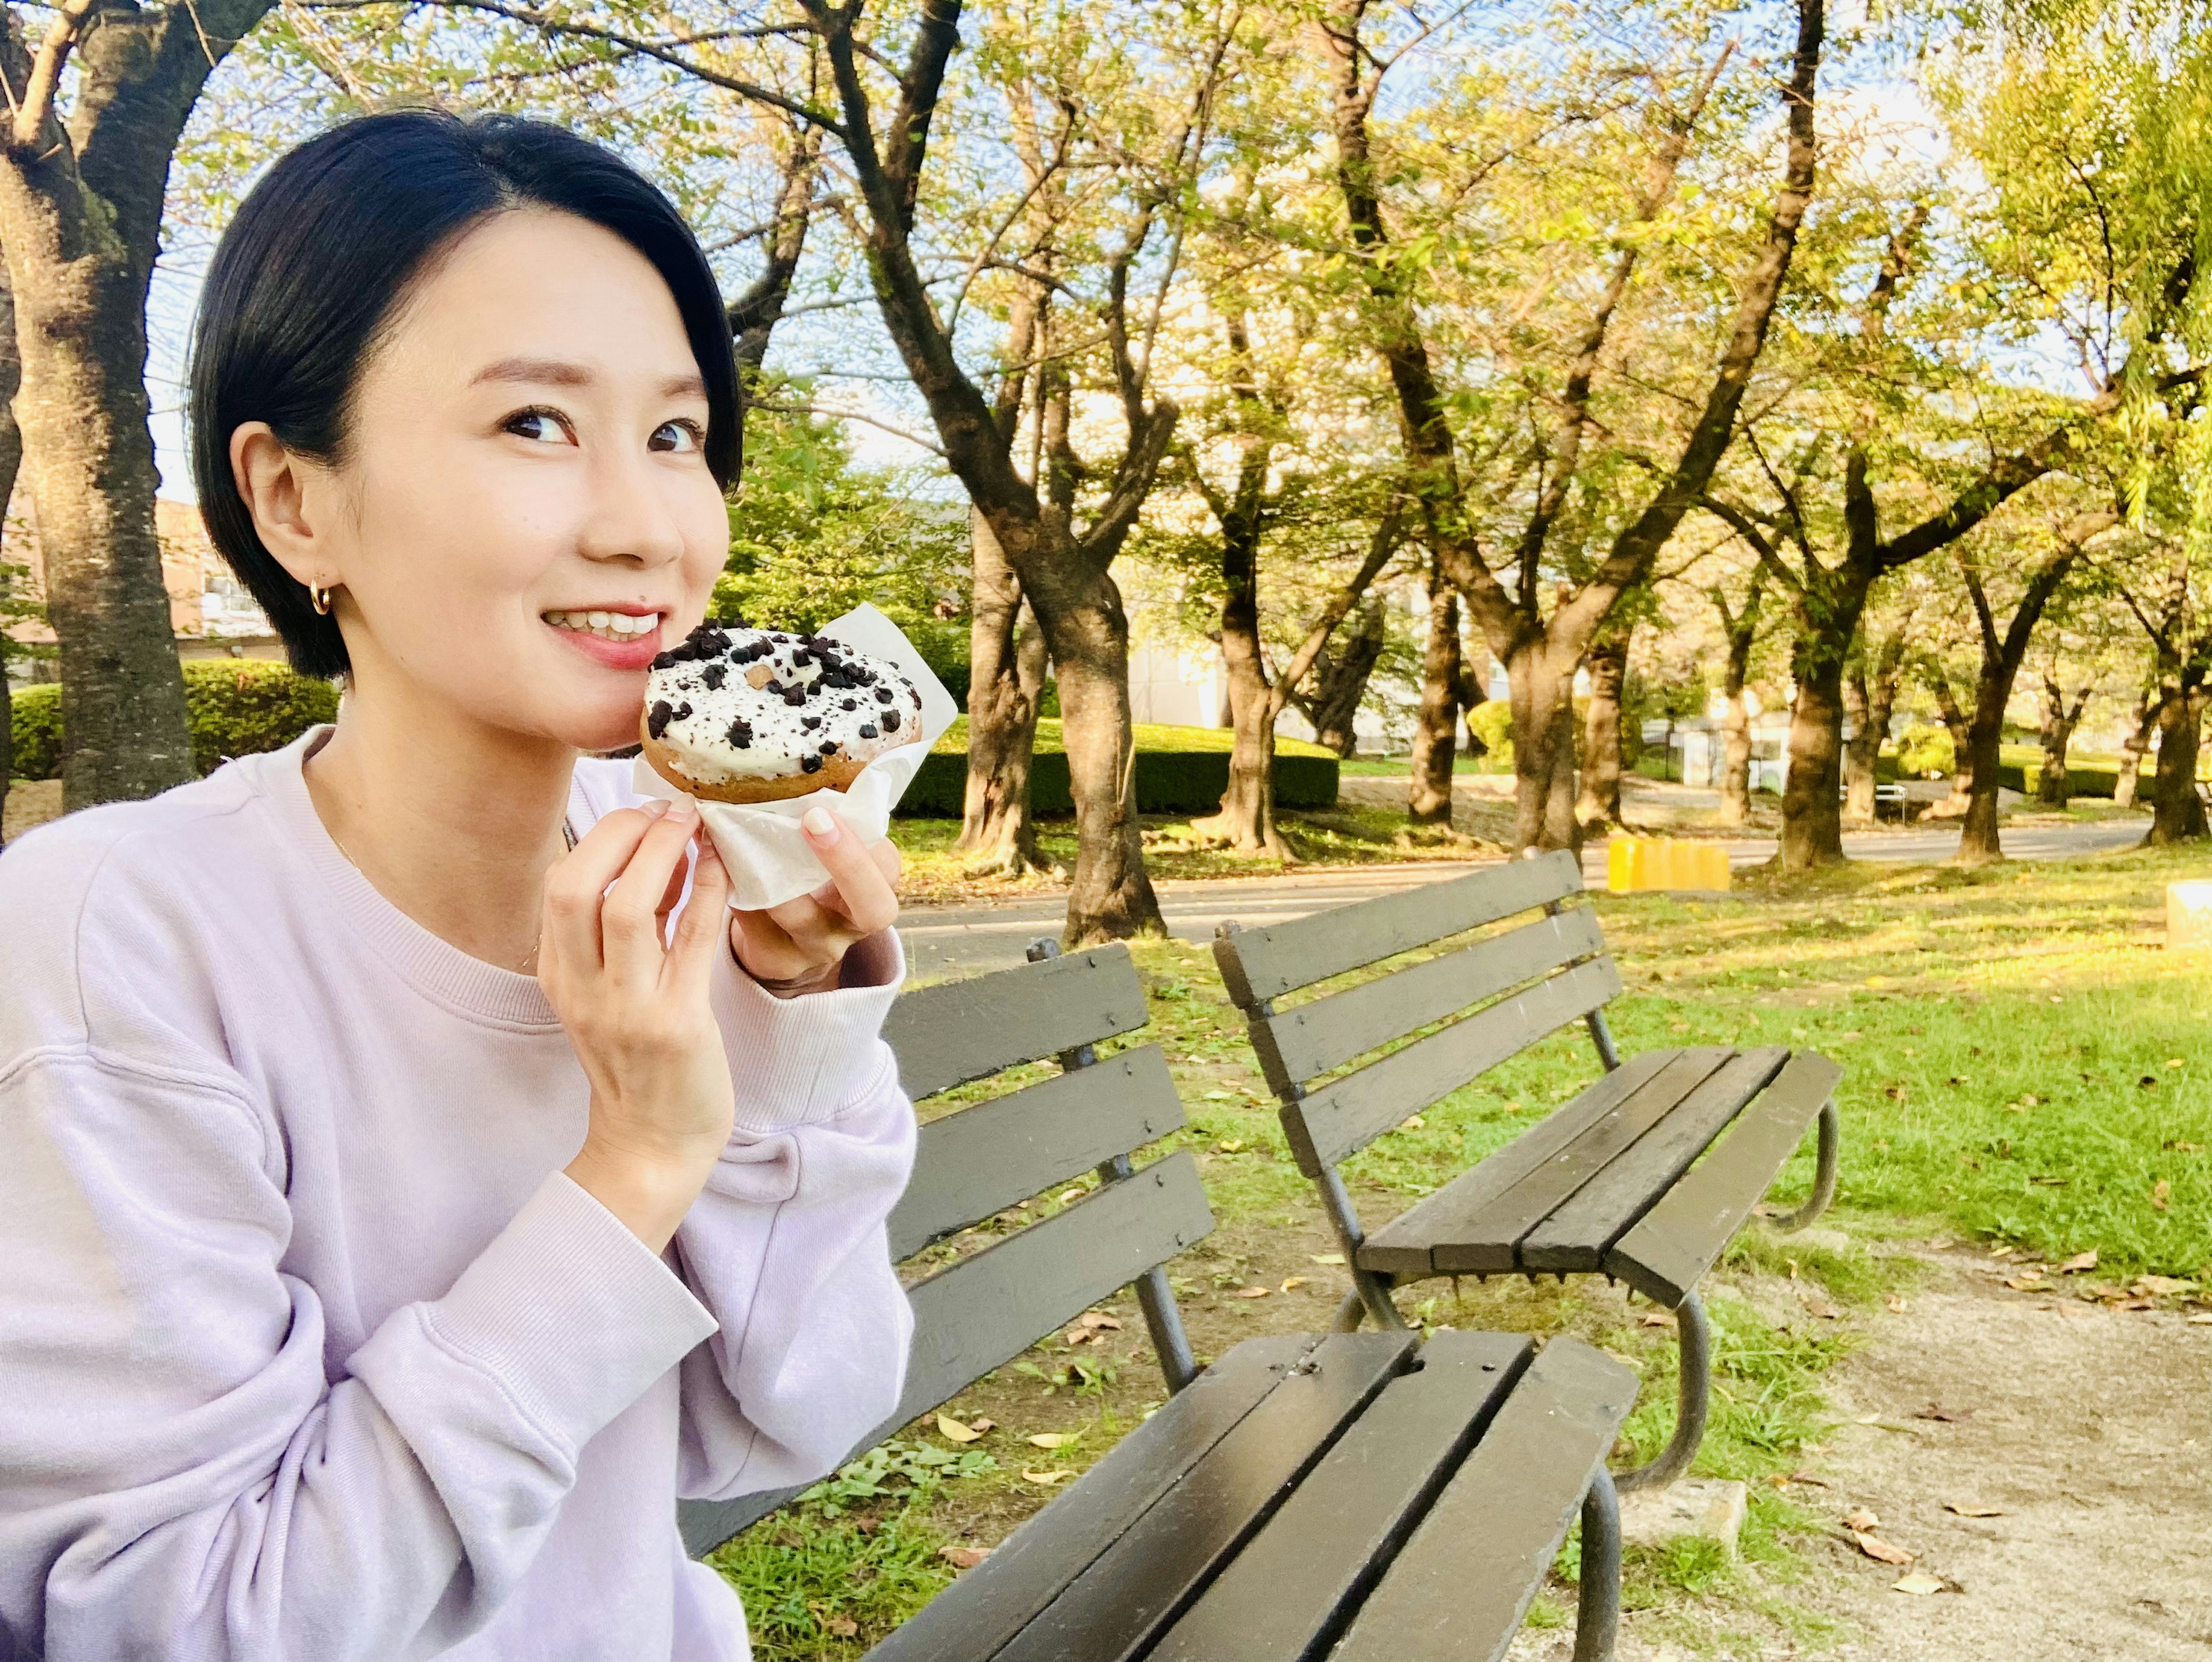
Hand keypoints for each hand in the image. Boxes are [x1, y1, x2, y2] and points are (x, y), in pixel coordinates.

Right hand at [540, 798, 734, 1249]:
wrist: (653, 1144)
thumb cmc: (637, 1061)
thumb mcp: (602, 994)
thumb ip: (611, 934)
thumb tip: (646, 855)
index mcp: (559, 975)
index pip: (558, 886)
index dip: (600, 837)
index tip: (641, 813)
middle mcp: (583, 988)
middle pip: (577, 887)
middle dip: (622, 834)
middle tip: (668, 809)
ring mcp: (626, 1008)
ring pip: (628, 908)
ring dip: (664, 854)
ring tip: (695, 824)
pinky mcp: (677, 1023)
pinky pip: (689, 940)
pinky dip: (707, 891)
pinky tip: (724, 865)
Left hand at [729, 805, 900, 998]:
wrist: (788, 941)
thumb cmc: (812, 880)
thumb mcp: (832, 856)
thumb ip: (828, 821)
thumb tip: (796, 762)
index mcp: (875, 889)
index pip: (887, 868)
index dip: (863, 843)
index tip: (825, 810)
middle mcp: (854, 924)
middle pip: (873, 907)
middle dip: (847, 863)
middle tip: (812, 821)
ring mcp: (817, 947)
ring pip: (800, 915)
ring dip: (770, 871)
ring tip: (739, 832)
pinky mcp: (777, 960)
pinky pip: (754, 924)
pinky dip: (732, 887)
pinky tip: (714, 858)